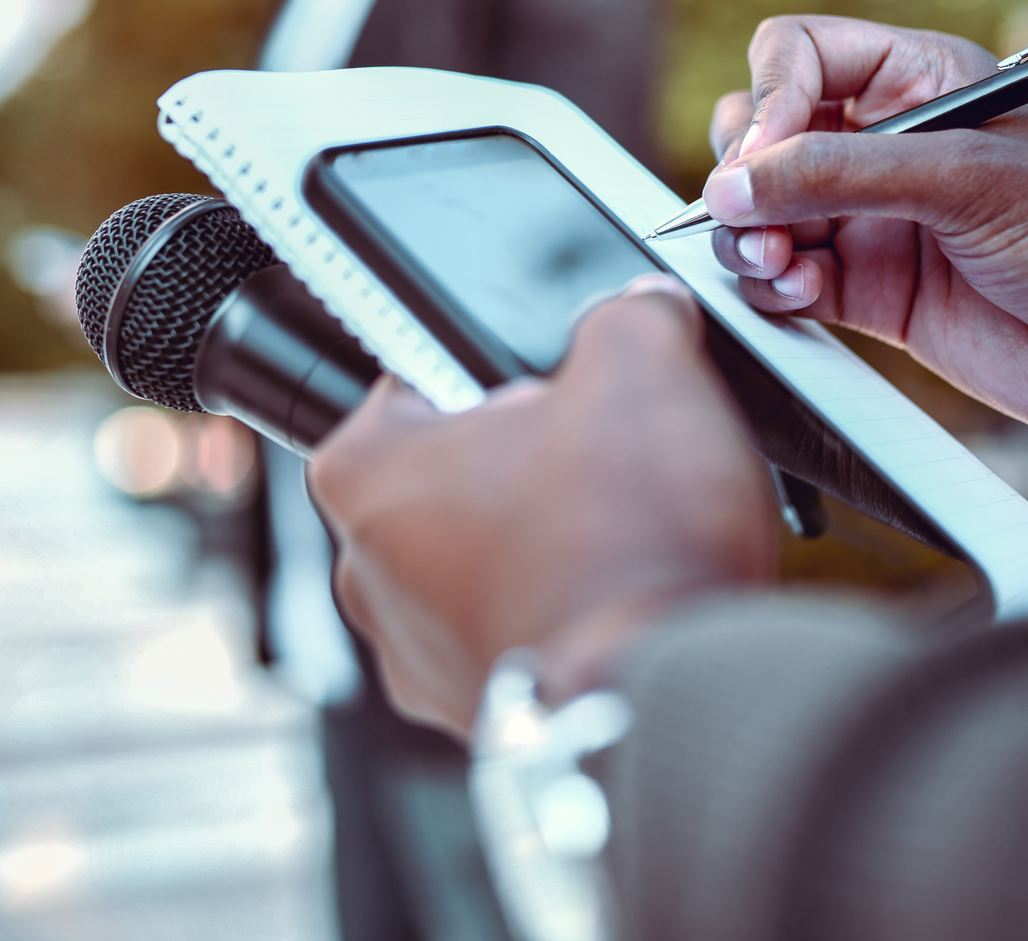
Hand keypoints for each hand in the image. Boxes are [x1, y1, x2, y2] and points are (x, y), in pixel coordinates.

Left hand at [309, 279, 778, 736]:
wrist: (665, 698)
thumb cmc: (623, 545)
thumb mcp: (642, 368)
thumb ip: (630, 314)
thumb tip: (643, 309)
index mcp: (362, 471)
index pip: (414, 378)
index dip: (498, 368)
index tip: (552, 378)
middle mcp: (363, 574)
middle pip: (453, 474)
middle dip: (529, 458)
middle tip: (606, 454)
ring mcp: (417, 658)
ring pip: (488, 559)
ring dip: (552, 542)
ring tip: (628, 532)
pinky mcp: (479, 718)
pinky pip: (522, 634)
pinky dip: (570, 615)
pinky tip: (626, 599)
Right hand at [699, 14, 1027, 492]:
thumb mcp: (972, 183)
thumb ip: (842, 176)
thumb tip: (731, 186)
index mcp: (923, 81)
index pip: (799, 54)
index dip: (770, 98)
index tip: (765, 156)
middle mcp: (890, 143)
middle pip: (763, 130)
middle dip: (742, 173)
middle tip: (753, 220)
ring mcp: (878, 218)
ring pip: (762, 209)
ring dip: (747, 236)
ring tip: (776, 268)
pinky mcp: (873, 291)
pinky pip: (785, 276)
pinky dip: (770, 286)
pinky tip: (799, 297)